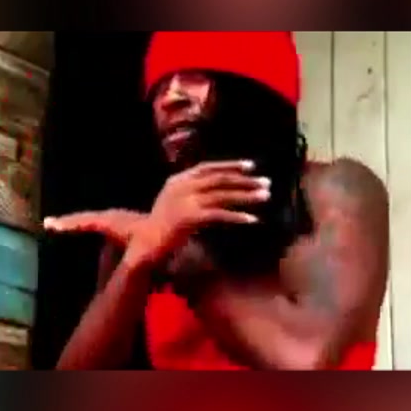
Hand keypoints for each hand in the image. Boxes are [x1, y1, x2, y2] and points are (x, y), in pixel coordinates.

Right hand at [44, 160, 270, 267]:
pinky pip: (219, 215)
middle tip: (266, 183)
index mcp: (177, 180)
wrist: (143, 245)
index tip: (251, 166)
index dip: (230, 166)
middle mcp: (180, 186)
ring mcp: (184, 201)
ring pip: (223, 195)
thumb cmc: (160, 228)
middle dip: (245, 180)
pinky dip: (237, 217)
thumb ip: (192, 194)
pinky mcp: (189, 218)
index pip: (208, 167)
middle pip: (219, 179)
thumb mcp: (174, 203)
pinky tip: (252, 220)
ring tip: (266, 197)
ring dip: (246, 195)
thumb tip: (215, 190)